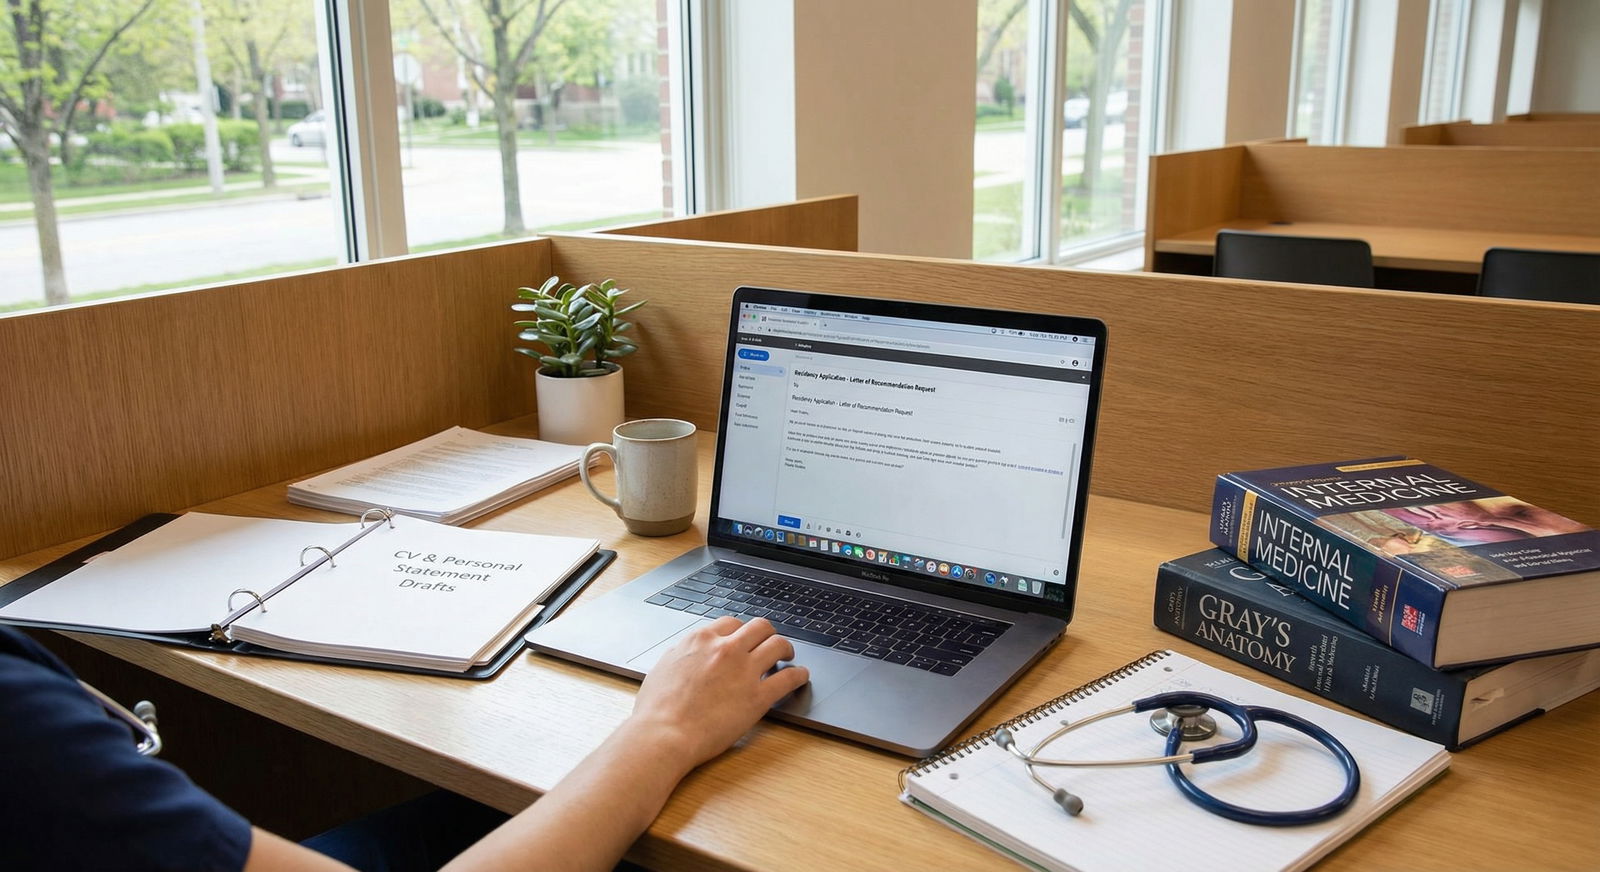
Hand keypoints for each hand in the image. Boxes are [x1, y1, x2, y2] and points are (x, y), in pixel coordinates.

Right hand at [626, 617, 809, 769]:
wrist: (664, 734)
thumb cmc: (656, 709)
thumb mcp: (664, 667)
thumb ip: (683, 655)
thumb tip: (689, 653)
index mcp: (702, 640)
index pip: (731, 623)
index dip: (742, 632)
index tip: (745, 640)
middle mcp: (726, 649)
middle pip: (759, 627)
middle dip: (767, 633)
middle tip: (770, 643)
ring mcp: (744, 671)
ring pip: (778, 645)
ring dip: (786, 648)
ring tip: (788, 656)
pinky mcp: (758, 696)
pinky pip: (788, 678)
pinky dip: (799, 674)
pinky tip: (801, 676)